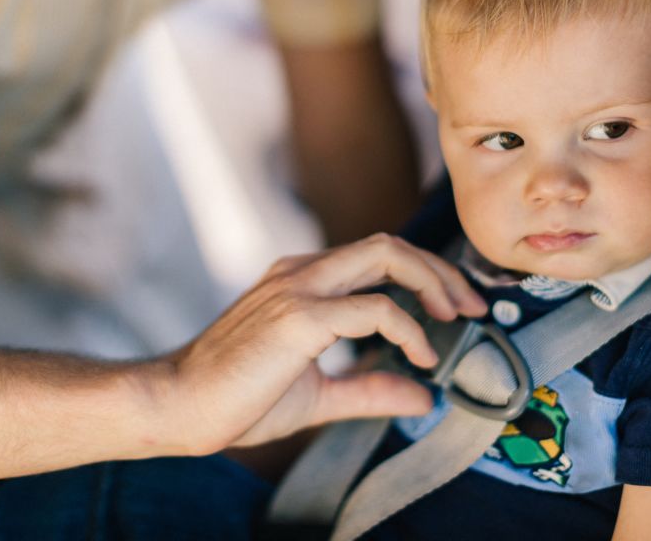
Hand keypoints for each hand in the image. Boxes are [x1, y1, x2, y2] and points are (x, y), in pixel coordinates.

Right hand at [154, 234, 486, 454]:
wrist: (177, 404)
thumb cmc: (238, 397)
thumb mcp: (319, 395)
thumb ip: (369, 390)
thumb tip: (422, 398)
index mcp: (302, 279)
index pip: (376, 256)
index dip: (424, 275)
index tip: (456, 307)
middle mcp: (302, 270)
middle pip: (388, 245)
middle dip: (439, 270)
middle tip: (473, 305)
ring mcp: (298, 286)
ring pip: (385, 256)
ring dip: (433, 283)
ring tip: (457, 320)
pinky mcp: (298, 316)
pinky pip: (373, 308)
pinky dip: (408, 328)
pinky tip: (420, 356)